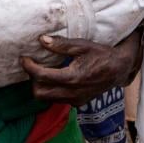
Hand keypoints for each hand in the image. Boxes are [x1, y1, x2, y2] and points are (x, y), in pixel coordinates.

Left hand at [20, 28, 143, 104]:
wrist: (119, 69)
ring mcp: (75, 100)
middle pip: (39, 94)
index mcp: (72, 77)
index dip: (29, 67)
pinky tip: (56, 77)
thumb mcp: (82, 46)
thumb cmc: (101, 54)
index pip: (41, 76)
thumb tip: (42, 39)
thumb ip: (61, 45)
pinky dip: (51, 90)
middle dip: (33, 80)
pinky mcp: (78, 103)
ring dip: (41, 86)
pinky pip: (57, 99)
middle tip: (34, 66)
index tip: (25, 58)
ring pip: (47, 99)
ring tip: (44, 71)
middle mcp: (72, 93)